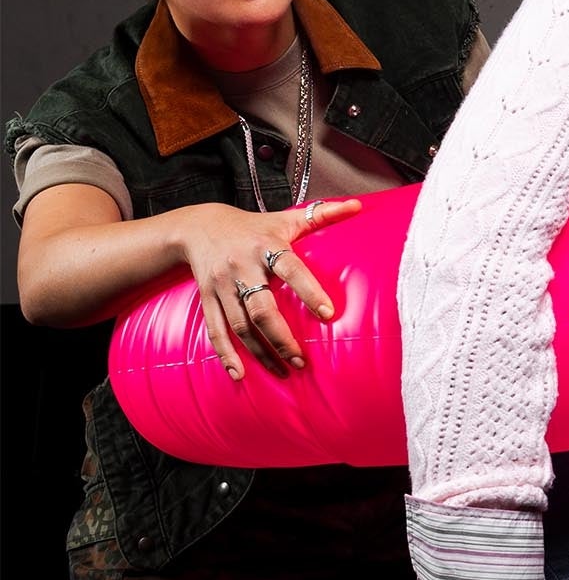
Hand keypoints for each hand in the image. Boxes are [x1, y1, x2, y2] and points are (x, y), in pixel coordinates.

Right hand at [173, 198, 361, 379]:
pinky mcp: (207, 298)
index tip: (328, 315)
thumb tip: (359, 205)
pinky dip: (225, 353)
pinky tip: (239, 374)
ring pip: (240, 325)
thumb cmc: (254, 226)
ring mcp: (222, 286)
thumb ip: (323, 215)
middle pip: (261, 308)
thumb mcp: (286, 218)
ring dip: (260, 351)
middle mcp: (243, 267)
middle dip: (282, 337)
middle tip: (302, 360)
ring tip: (283, 371)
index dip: (309, 291)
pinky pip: (216, 329)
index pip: (291, 270)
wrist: (198, 225)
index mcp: (267, 246)